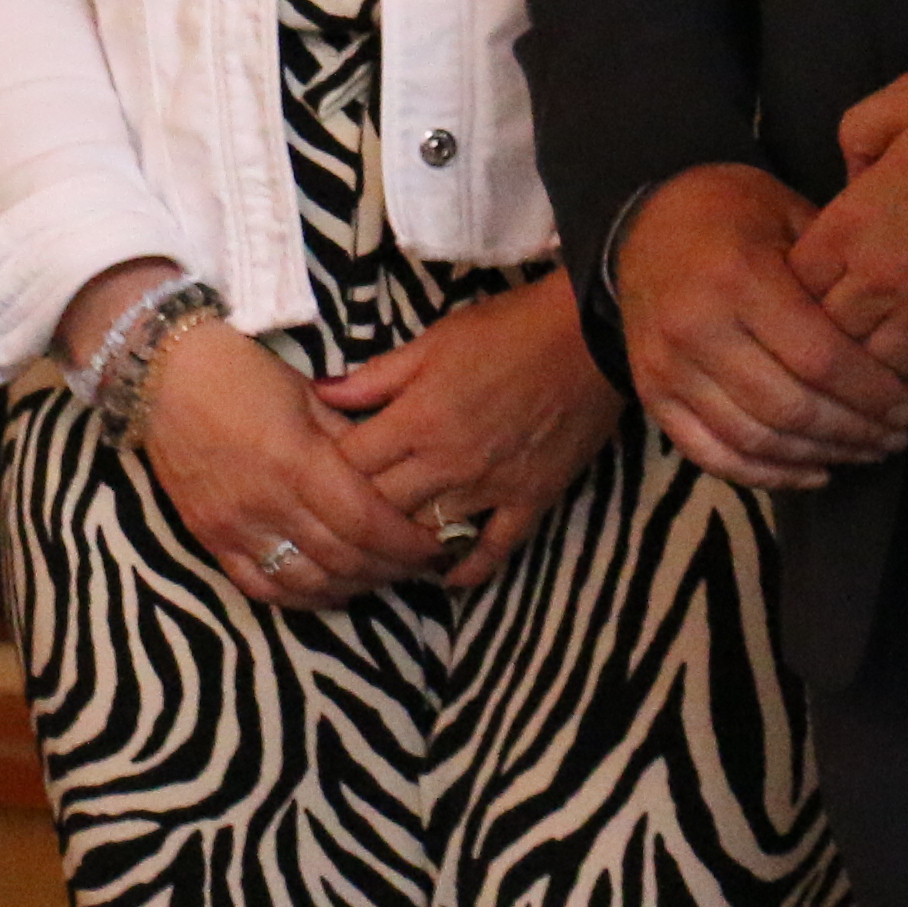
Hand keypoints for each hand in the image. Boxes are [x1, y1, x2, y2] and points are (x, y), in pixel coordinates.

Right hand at [134, 320, 451, 611]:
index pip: (367, 522)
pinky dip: (301, 597)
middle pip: (344, 559)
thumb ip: (351, 441)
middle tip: (418, 563)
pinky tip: (327, 589)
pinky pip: (261, 588)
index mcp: (298, 461)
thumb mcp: (310, 395)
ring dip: (352, 587)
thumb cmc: (243, 372)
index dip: (407, 542)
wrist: (164, 374)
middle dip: (390, 567)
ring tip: (379, 575)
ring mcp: (235, 527)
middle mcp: (267, 503)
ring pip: (307, 582)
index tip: (435, 544)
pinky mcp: (209, 539)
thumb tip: (394, 476)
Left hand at [316, 277, 620, 587]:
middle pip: (381, 507)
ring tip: (385, 542)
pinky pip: (493, 550)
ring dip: (403, 541)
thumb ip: (375, 376)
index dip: (331, 468)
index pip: (351, 464)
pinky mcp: (529, 500)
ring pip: (427, 534)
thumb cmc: (506, 330)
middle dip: (358, 509)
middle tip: (346, 510)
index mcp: (418, 417)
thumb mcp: (432, 341)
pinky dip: (467, 568)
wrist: (588, 337)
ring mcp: (490, 487)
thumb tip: (320, 391)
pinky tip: (447, 576)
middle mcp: (448, 461)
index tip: (325, 467)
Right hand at [612, 164, 907, 491]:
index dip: (870, 392)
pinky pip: (713, 454)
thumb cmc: (731, 213)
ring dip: (820, 456)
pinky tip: (814, 472)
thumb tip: (892, 333)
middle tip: (894, 435)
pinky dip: (767, 475)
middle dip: (854, 431)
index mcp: (739, 277)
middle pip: (790, 407)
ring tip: (864, 451)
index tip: (906, 405)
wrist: (641, 228)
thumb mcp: (786, 211)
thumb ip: (834, 269)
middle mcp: (697, 327)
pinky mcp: (651, 396)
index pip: (819, 357)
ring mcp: (668, 367)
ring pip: (755, 439)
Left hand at [797, 71, 907, 405]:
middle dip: (826, 332)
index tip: (815, 282)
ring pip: (870, 370)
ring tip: (870, 366)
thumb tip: (849, 182)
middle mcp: (880, 281)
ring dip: (867, 368)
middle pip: (824, 333)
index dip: (799, 284)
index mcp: (851, 223)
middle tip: (838, 330)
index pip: (794, 280)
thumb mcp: (905, 99)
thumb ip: (856, 135)